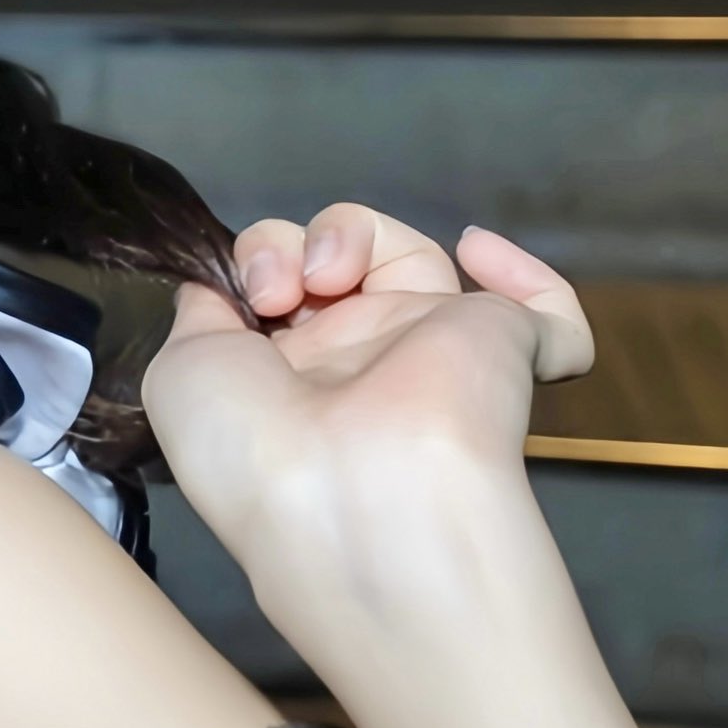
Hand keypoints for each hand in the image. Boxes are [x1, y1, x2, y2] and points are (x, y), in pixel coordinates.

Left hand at [146, 204, 586, 612]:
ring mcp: (432, 351)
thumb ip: (200, 318)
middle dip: (286, 244)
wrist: (347, 496)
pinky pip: (547, 315)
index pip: (272, 290)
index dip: (246, 266)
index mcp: (281, 377)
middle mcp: (356, 361)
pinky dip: (529, 277)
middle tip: (276, 291)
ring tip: (328, 276)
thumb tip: (221, 290)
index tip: (232, 296)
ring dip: (352, 231)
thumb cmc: (250, 444)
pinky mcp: (508, 345)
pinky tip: (477, 251)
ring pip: (411, 256)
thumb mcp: (180, 373)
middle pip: (331, 258)